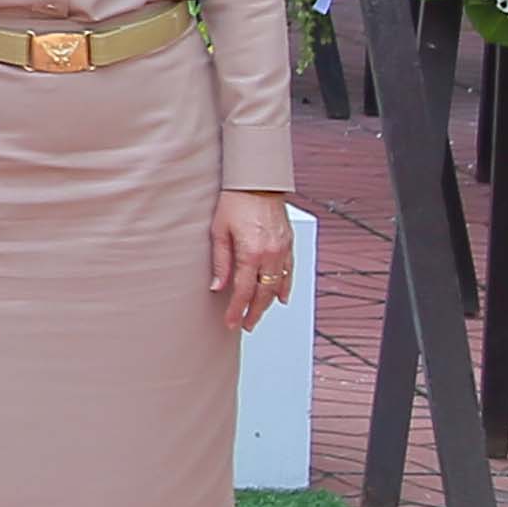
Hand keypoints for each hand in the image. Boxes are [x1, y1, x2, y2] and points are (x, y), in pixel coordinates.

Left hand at [213, 187, 297, 332]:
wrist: (258, 182)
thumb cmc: (236, 201)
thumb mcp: (219, 231)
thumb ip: (220, 261)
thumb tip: (218, 285)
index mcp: (251, 253)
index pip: (244, 291)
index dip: (236, 310)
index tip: (231, 322)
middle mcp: (271, 254)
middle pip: (263, 294)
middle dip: (254, 312)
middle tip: (245, 325)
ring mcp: (283, 250)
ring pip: (278, 285)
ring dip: (268, 303)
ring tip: (258, 315)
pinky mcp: (289, 244)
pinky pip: (289, 271)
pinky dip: (285, 286)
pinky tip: (281, 297)